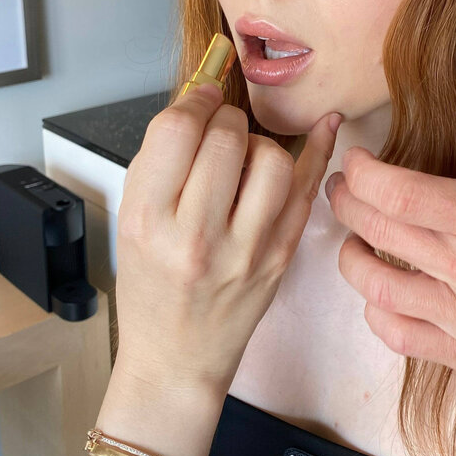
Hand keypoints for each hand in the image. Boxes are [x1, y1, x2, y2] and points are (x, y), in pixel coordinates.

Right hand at [115, 82, 339, 396]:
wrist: (178, 356)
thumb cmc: (151, 290)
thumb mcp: (130, 223)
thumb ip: (160, 161)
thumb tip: (198, 101)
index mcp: (148, 222)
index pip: (177, 131)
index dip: (194, 101)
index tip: (201, 99)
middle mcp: (198, 237)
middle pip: (228, 138)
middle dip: (225, 118)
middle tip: (219, 129)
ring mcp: (246, 250)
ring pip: (272, 159)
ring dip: (259, 143)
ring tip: (244, 158)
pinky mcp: (281, 257)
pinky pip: (307, 189)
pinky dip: (319, 150)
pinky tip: (326, 125)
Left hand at [325, 90, 455, 391]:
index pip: (399, 192)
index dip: (362, 172)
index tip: (356, 159)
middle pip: (378, 231)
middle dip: (346, 201)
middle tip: (342, 186)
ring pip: (375, 286)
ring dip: (352, 256)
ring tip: (354, 236)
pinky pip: (398, 336)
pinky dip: (376, 312)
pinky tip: (380, 293)